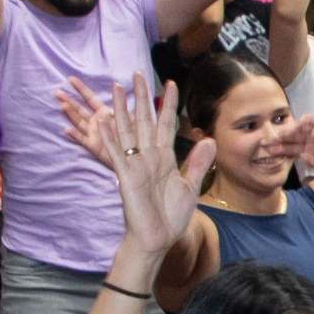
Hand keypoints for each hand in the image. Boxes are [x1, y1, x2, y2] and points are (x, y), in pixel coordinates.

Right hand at [58, 75, 210, 258]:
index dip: (168, 104)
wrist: (158, 239)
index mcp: (163, 158)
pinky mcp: (125, 177)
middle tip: (137, 73)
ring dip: (121, 110)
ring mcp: (135, 165)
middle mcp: (148, 157)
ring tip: (116, 87)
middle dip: (141, 97)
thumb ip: (197, 163)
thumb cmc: (171, 216)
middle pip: (143, 121)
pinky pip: (116, 154)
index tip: (171, 83)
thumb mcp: (190, 187)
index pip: (165, 125)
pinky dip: (110, 138)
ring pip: (127, 132)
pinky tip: (104, 122)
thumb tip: (209, 140)